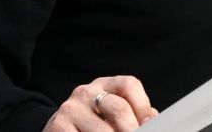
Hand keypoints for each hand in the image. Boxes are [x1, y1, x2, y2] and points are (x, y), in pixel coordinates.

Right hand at [43, 75, 159, 130]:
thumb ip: (133, 113)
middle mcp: (86, 92)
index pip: (130, 85)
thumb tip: (153, 121)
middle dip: (132, 130)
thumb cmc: (94, 123)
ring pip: (104, 131)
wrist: (58, 130)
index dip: (143, 107)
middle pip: (119, 108)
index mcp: (104, 84)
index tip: (149, 125)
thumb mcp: (112, 112)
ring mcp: (70, 109)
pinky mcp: (58, 127)